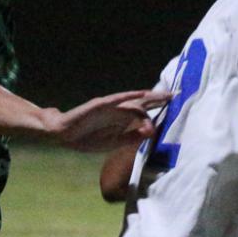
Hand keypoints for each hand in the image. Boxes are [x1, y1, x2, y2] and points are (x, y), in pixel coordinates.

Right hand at [46, 89, 171, 153]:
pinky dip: (128, 97)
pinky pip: (116, 100)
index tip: (173, 106)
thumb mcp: (114, 142)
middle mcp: (117, 109)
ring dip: (147, 98)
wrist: (62, 134)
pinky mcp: (98, 105)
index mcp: (121, 118)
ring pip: (131, 100)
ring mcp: (108, 106)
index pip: (143, 111)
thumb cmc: (87, 137)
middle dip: (158, 98)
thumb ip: (132, 136)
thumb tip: (153, 132)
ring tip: (163, 96)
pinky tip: (140, 94)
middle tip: (175, 95)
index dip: (158, 108)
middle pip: (141, 101)